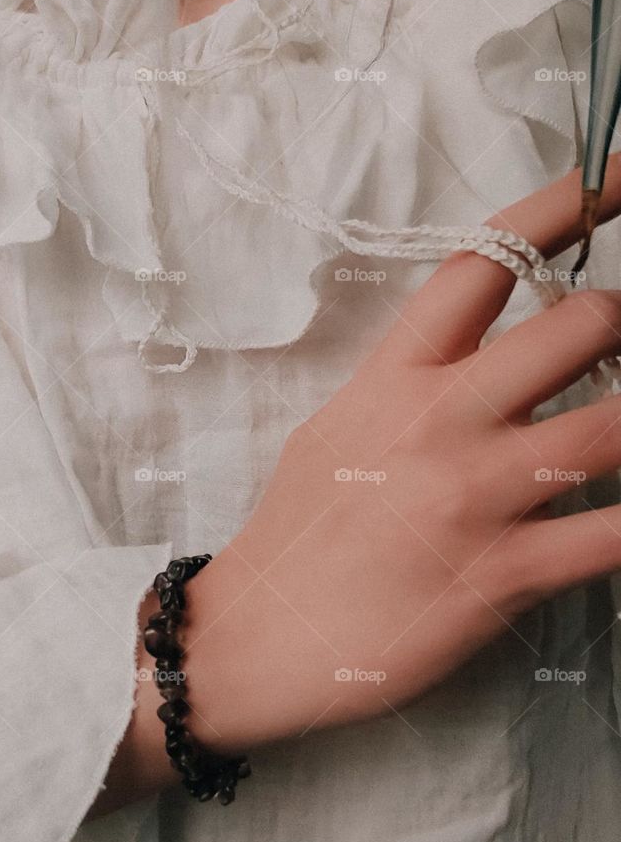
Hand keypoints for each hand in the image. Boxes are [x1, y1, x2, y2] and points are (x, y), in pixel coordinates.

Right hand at [181, 154, 620, 754]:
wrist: (256, 637)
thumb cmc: (295, 534)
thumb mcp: (337, 433)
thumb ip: (407, 387)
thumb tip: (476, 362)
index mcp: (396, 377)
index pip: (487, 258)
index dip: (567, 204)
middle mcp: (442, 420)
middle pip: (581, 324)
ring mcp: (477, 497)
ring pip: (616, 426)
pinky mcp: (503, 576)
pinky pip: (613, 536)